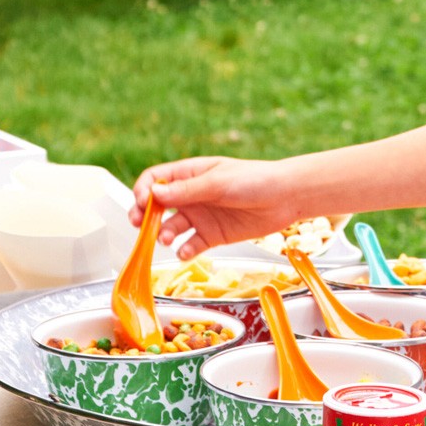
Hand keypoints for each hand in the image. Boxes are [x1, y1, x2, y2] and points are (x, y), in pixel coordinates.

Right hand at [131, 156, 299, 250]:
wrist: (285, 198)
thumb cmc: (255, 179)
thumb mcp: (218, 182)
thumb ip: (187, 191)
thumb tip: (155, 193)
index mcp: (191, 174)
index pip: (156, 180)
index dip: (143, 191)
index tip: (141, 203)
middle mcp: (192, 195)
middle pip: (157, 206)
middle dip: (144, 215)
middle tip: (139, 224)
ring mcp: (201, 215)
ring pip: (171, 227)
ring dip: (163, 233)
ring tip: (165, 237)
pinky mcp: (212, 235)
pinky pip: (190, 245)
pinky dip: (184, 250)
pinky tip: (185, 250)